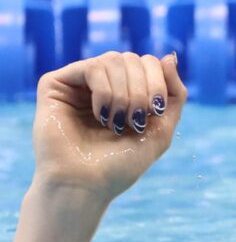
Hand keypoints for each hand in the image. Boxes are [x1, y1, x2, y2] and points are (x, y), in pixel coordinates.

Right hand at [32, 51, 186, 201]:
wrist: (86, 184)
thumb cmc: (121, 164)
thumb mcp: (161, 130)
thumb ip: (173, 94)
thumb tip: (170, 56)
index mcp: (125, 92)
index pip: (149, 63)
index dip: (159, 83)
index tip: (155, 112)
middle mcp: (102, 84)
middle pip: (134, 58)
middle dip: (143, 90)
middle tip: (135, 121)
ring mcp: (78, 82)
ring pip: (115, 59)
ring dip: (125, 95)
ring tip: (116, 123)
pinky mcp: (56, 84)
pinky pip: (93, 67)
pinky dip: (106, 92)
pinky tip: (100, 115)